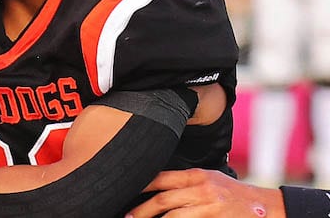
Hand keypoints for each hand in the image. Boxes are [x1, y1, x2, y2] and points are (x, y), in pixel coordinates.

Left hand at [125, 169, 284, 217]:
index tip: (126, 191)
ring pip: (172, 216)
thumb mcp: (211, 179)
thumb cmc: (233, 194)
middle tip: (128, 216)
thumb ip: (187, 181)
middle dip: (142, 210)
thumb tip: (158, 186)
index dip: (142, 185)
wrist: (264, 208)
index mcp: (197, 176)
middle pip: (163, 200)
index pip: (162, 178)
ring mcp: (208, 207)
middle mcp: (201, 190)